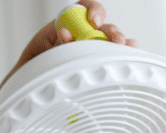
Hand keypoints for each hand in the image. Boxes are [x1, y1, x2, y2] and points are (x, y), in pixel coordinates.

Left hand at [0, 1, 137, 91]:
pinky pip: (116, 60)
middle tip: (115, 41)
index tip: (93, 22)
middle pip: (105, 27)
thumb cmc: (35, 68)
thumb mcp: (40, 53)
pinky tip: (131, 57)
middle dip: (113, 32)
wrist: (34, 90)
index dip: (94, 11)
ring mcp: (94, 52)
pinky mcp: (101, 66)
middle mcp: (84, 36)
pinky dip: (125, 58)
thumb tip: (66, 35)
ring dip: (122, 45)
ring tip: (125, 49)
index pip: (85, 8)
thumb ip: (54, 44)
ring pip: (114, 43)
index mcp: (68, 24)